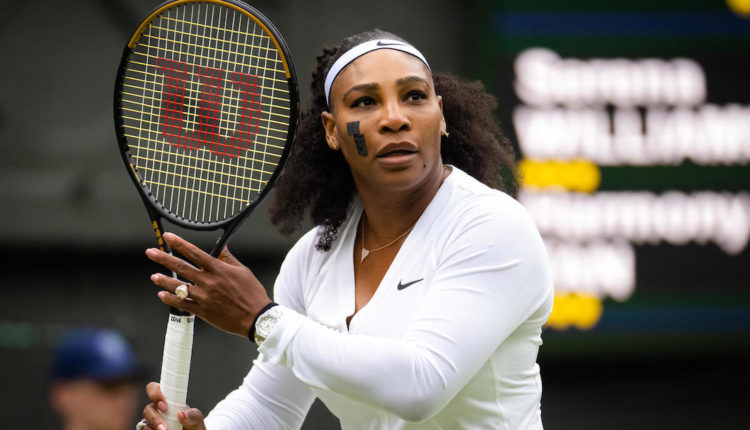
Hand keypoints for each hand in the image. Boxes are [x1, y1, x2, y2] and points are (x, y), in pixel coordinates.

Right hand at [141, 382, 205, 429]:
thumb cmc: (192, 423)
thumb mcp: (196, 418)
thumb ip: (191, 415)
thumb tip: (181, 414)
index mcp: (167, 399)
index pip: (154, 389)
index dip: (156, 394)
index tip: (164, 406)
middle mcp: (157, 409)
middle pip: (148, 408)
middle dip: (154, 417)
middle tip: (164, 427)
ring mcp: (152, 421)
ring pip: (145, 421)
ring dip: (154, 426)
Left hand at [146, 232, 271, 336]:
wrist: (255, 317)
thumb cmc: (251, 293)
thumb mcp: (243, 271)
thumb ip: (227, 258)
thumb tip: (220, 245)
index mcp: (218, 269)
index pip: (194, 253)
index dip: (179, 244)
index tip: (168, 237)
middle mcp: (208, 282)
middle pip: (181, 267)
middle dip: (163, 258)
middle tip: (150, 252)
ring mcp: (204, 297)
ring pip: (178, 286)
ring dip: (164, 280)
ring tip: (153, 276)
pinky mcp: (203, 311)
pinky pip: (182, 304)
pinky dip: (170, 299)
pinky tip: (162, 295)